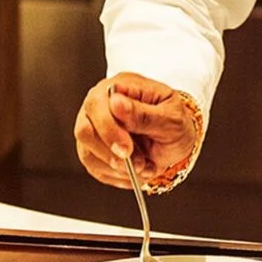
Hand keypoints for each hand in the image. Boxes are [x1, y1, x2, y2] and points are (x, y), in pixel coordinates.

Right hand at [74, 73, 201, 189]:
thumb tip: (116, 103)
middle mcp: (101, 104)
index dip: (108, 128)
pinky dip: (115, 175)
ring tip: (142, 166)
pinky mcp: (93, 148)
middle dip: (110, 152)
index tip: (126, 148)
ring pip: (86, 151)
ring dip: (115, 167)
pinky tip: (134, 172)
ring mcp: (94, 126)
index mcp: (120, 86)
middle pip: (84, 129)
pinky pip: (94, 166)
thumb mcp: (171, 118)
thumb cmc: (175, 122)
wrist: (177, 140)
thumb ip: (144, 113)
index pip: (97, 103)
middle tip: (135, 163)